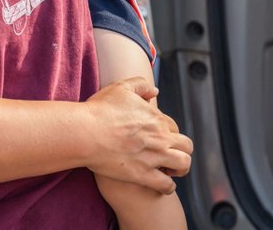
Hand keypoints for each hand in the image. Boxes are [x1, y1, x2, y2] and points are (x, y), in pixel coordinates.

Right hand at [84, 76, 192, 193]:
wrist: (86, 132)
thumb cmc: (100, 110)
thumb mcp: (120, 88)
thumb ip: (140, 85)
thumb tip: (155, 90)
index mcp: (156, 118)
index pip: (174, 127)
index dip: (169, 133)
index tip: (160, 139)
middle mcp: (159, 137)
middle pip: (186, 146)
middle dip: (182, 151)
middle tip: (171, 156)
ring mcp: (153, 157)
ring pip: (183, 164)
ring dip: (181, 169)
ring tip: (172, 171)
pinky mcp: (142, 174)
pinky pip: (166, 185)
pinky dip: (167, 187)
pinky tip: (162, 186)